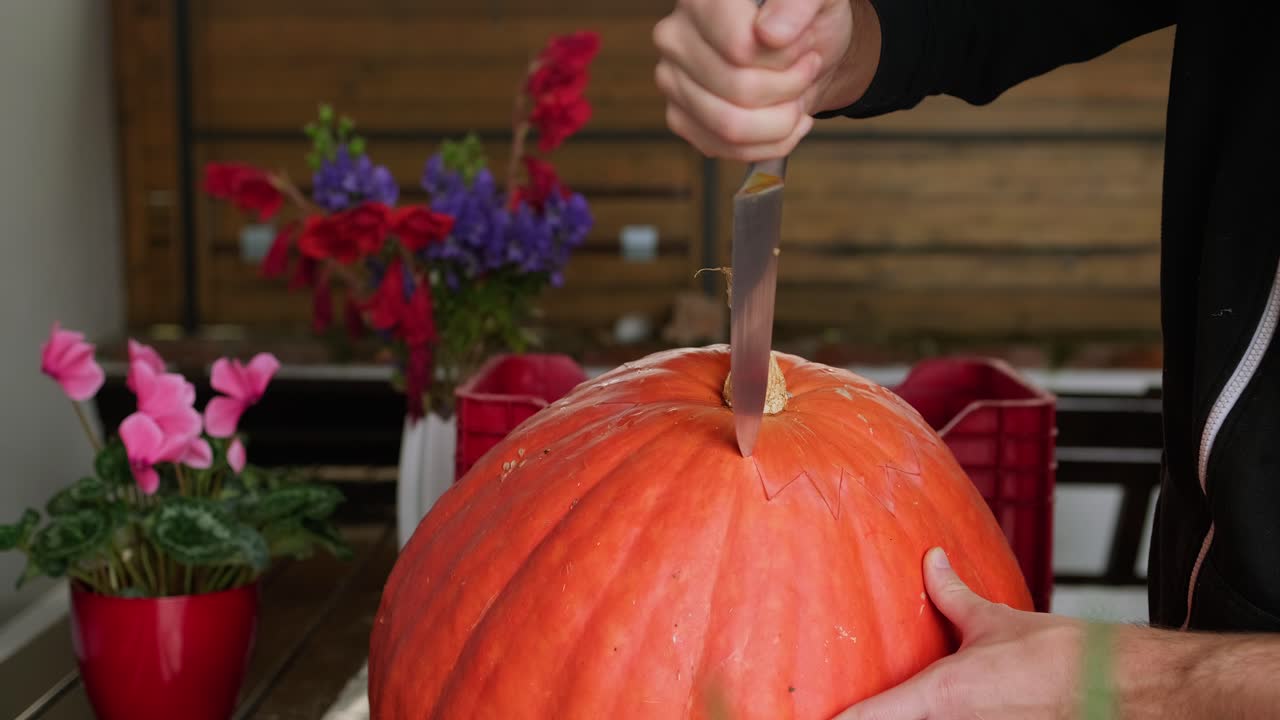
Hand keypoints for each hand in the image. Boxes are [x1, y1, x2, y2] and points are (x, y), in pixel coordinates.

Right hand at [653, 0, 875, 161]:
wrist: (802, 49)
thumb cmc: (805, 18)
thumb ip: (797, 4)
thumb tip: (770, 34)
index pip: (740, 49)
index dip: (786, 60)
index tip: (806, 49)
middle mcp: (674, 35)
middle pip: (739, 90)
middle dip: (789, 91)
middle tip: (806, 72)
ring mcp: (671, 79)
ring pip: (730, 126)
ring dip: (781, 121)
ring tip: (796, 98)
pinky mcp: (679, 116)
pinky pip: (724, 148)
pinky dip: (767, 144)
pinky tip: (783, 121)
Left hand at [834, 547, 1085, 719]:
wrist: (1120, 687)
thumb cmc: (1060, 658)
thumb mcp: (993, 620)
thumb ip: (951, 593)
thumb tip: (932, 560)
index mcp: (940, 695)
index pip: (867, 718)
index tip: (815, 715)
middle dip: (883, 714)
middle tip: (854, 707)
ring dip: (921, 715)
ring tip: (922, 700)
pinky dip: (952, 719)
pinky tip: (975, 706)